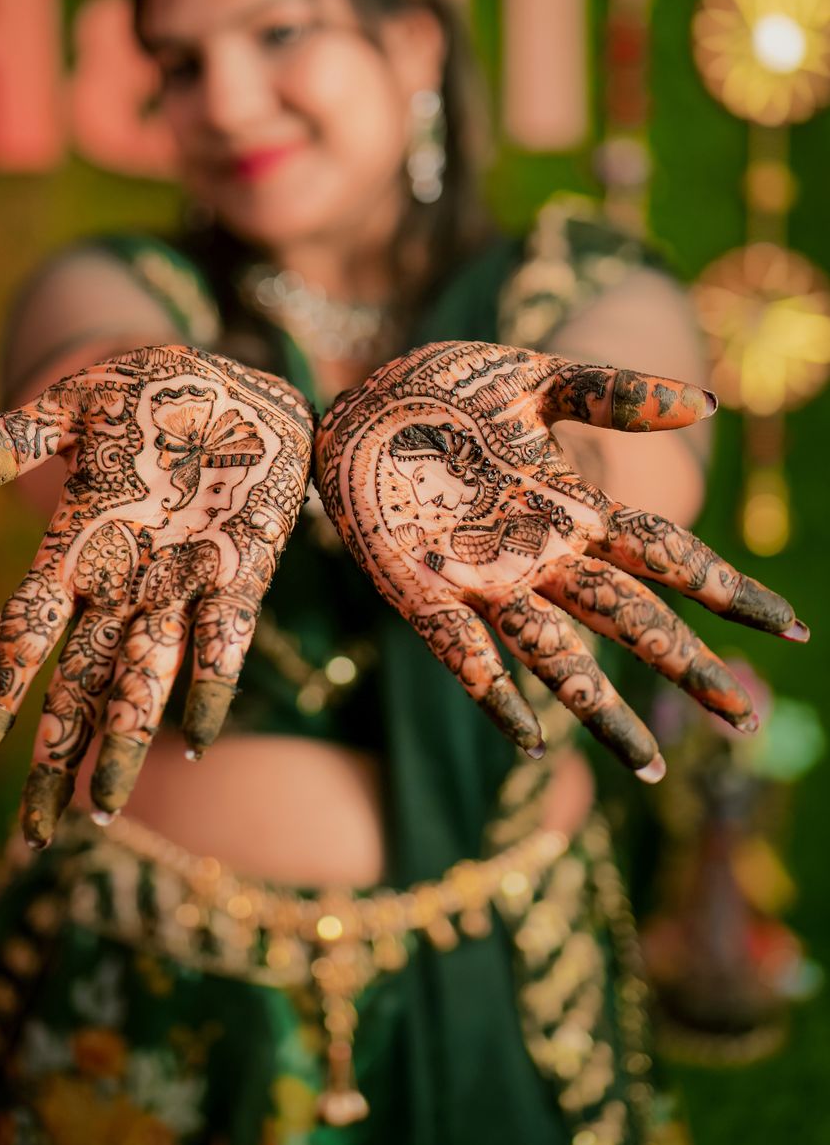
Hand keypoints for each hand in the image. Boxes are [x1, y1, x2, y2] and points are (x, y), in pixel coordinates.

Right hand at [0, 346, 313, 845]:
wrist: (240, 381)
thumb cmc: (151, 393)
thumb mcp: (73, 407)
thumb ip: (7, 442)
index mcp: (76, 545)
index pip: (21, 637)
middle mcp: (123, 580)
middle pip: (78, 685)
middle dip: (56, 759)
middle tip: (36, 836)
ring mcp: (181, 581)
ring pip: (142, 678)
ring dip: (121, 741)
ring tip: (101, 810)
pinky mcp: (242, 569)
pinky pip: (223, 639)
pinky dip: (209, 685)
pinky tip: (197, 737)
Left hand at [315, 341, 805, 778]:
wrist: (359, 398)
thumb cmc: (450, 390)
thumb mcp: (536, 378)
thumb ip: (613, 391)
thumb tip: (705, 404)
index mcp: (574, 506)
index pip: (668, 555)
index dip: (726, 591)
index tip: (791, 628)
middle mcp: (539, 554)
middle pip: (627, 618)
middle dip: (685, 664)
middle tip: (743, 719)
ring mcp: (480, 578)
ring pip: (556, 654)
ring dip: (602, 707)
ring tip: (650, 766)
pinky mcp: (416, 589)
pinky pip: (460, 651)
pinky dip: (495, 693)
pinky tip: (530, 738)